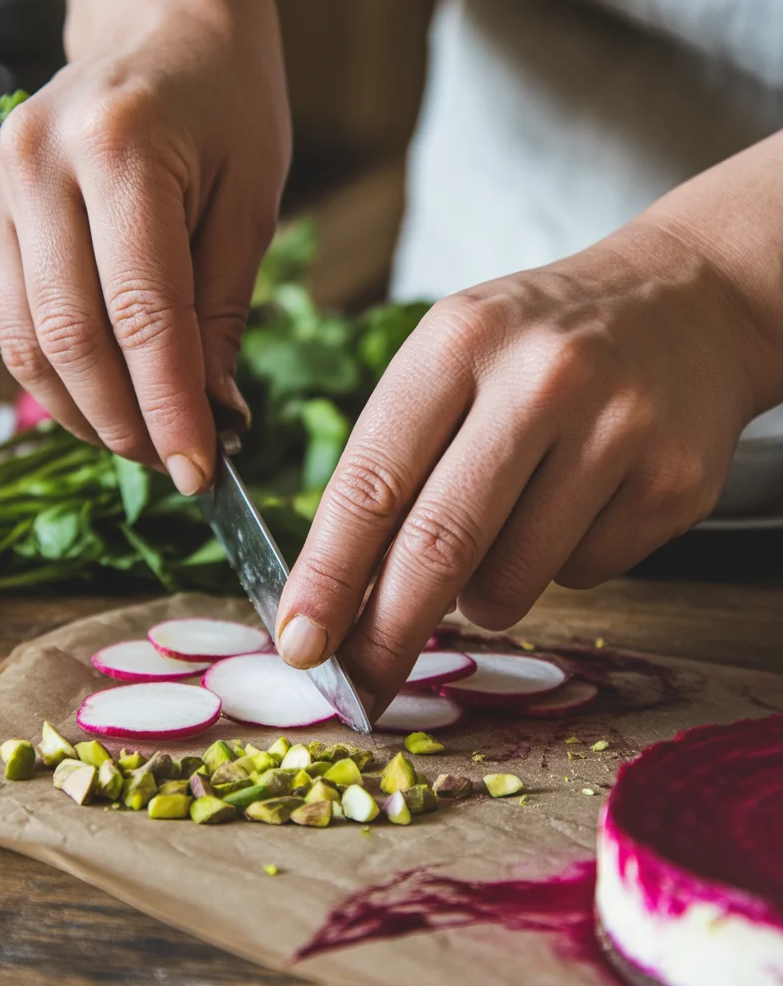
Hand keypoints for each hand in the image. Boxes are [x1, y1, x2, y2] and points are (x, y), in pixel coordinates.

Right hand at [0, 0, 288, 491]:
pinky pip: (12, 317)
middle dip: (125, 422)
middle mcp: (40, 163)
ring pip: (28, 340)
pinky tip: (102, 397)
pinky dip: (55, 374)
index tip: (200, 472)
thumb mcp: (252, 204)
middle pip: (72, 337)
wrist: (164, 22)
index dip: (170, 407)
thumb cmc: (229, 105)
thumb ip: (221, 313)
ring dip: (85, 411)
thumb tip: (209, 417)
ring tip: (142, 440)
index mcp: (123, 150)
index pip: (143, 315)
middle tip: (173, 464)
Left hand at [275, 216, 771, 718]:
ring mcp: (616, 432)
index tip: (300, 641)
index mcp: (460, 341)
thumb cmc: (540, 342)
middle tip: (359, 684)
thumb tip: (344, 593)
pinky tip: (578, 502)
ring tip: (500, 534)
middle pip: (440, 546)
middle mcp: (540, 380)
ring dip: (480, 596)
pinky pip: (583, 576)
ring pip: (511, 581)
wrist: (685, 302)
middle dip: (387, 633)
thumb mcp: (454, 358)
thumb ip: (399, 458)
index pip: (373, 481)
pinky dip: (557, 567)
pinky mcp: (672, 484)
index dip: (328, 575)